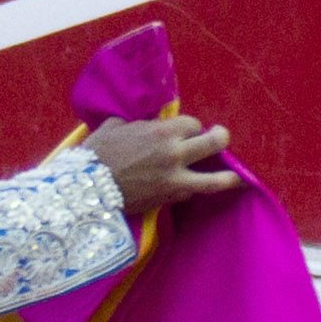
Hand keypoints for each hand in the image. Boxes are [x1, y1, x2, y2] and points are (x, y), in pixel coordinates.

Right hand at [85, 112, 239, 214]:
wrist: (83, 188)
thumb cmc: (97, 153)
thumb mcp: (116, 126)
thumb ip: (139, 123)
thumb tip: (148, 123)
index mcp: (162, 132)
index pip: (193, 123)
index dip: (190, 126)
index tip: (186, 130)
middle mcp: (175, 154)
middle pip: (216, 142)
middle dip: (221, 138)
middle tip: (221, 138)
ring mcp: (175, 180)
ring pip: (215, 180)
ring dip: (228, 178)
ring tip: (237, 179)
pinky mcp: (168, 199)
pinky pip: (189, 193)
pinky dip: (191, 189)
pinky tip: (193, 188)